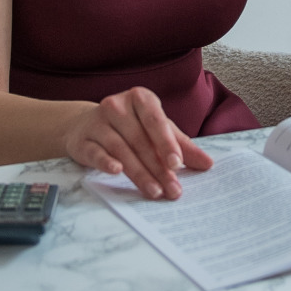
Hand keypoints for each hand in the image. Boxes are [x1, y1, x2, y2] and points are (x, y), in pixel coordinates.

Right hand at [64, 87, 213, 198]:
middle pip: (140, 141)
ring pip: (121, 150)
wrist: (85, 125)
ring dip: (139, 173)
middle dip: (158, 168)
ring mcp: (97, 122)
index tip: (177, 164)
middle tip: (172, 189)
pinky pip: (95, 152)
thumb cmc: (130, 126)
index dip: (166, 143)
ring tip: (155, 192)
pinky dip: (105, 162)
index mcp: (140, 98)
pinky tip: (116, 172)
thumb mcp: (156, 130)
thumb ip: (181, 145)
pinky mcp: (82, 140)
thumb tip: (208, 164)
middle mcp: (117, 106)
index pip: (156, 121)